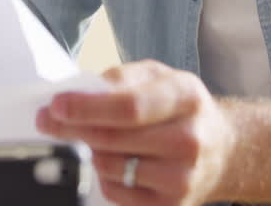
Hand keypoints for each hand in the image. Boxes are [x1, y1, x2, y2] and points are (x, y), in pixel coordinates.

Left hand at [35, 60, 235, 205]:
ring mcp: (182, 176)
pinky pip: (116, 192)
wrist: (222, 149)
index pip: (129, 106)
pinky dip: (104, 176)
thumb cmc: (182, 109)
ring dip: (90, 152)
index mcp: (186, 97)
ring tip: (93, 139)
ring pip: (110, 167)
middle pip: (114, 139)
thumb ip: (120, 78)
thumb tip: (78, 92)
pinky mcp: (171, 204)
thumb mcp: (159, 77)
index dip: (87, 108)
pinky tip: (114, 161)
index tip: (56, 106)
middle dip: (72, 129)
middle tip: (49, 121)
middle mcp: (189, 138)